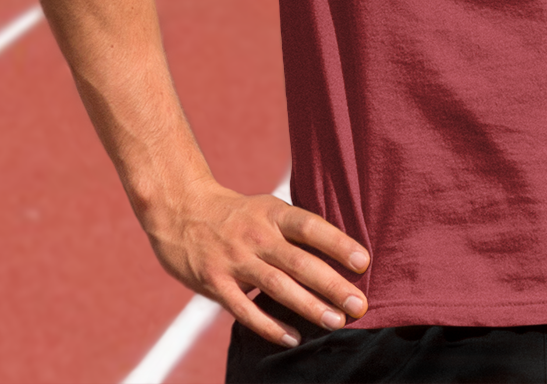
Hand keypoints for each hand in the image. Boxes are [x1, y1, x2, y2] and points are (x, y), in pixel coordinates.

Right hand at [144, 179, 370, 346]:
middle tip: (359, 305)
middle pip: (300, 261)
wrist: (181, 210)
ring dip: (309, 307)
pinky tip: (294, 338)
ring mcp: (235, 260)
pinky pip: (245, 309)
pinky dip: (270, 326)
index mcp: (273, 212)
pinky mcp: (215, 283)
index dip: (337, 243)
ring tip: (337, 322)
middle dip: (332, 285)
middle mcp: (257, 235)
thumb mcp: (266, 209)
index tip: (364, 261)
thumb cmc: (236, 214)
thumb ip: (294, 230)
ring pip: (277, 287)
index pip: (311, 226)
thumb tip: (339, 252)